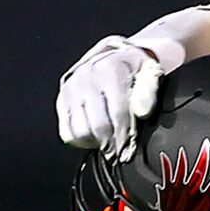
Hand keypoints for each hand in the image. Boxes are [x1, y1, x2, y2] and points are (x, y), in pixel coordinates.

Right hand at [57, 30, 185, 158]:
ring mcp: (70, 89)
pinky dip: (81, 141)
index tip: (131, 149)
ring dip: (96, 143)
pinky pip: (67, 133)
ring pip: (80, 131)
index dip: (126, 135)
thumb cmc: (132, 70)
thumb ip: (148, 91)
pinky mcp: (61, 101)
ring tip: (109, 144)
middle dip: (112, 145)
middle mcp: (85, 77)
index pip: (118, 112)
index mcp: (109, 68)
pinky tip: (95, 137)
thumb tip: (141, 111)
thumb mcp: (149, 72)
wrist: (109, 56)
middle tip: (121, 153)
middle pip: (98, 125)